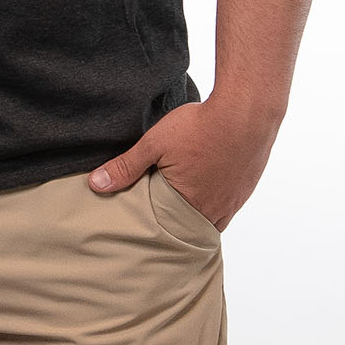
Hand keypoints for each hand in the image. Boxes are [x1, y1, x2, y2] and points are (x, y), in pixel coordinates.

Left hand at [87, 97, 280, 233]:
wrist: (247, 110)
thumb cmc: (201, 126)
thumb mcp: (156, 143)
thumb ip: (127, 167)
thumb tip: (96, 184)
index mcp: (190, 206)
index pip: (169, 233)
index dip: (157, 229)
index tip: (144, 226)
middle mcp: (216, 210)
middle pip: (192, 229)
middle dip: (176, 224)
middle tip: (160, 215)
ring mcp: (235, 199)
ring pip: (213, 218)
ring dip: (198, 212)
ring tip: (181, 200)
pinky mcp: (248, 186)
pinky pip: (229, 204)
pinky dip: (216, 199)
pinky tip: (206, 183)